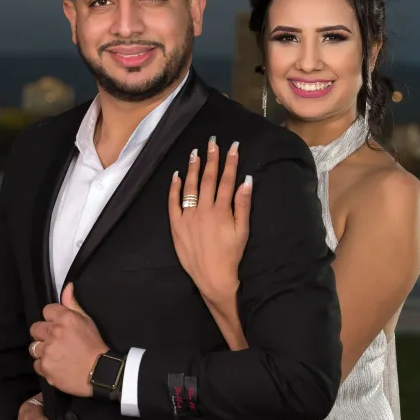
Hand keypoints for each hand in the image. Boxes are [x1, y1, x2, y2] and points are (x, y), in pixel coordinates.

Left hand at [29, 284, 107, 396]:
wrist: (99, 372)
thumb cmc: (94, 345)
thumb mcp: (87, 320)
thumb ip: (72, 303)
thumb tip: (67, 286)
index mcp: (65, 318)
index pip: (46, 310)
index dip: (52, 318)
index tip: (60, 326)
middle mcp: (53, 332)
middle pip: (35, 328)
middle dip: (44, 334)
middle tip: (56, 341)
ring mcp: (47, 351)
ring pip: (34, 347)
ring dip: (43, 350)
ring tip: (56, 355)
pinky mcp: (44, 367)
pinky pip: (37, 364)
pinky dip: (45, 365)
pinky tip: (57, 366)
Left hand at [168, 136, 251, 304]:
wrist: (213, 277)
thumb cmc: (231, 255)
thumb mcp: (243, 231)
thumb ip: (243, 205)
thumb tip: (247, 181)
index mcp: (221, 210)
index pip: (227, 180)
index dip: (231, 162)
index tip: (233, 147)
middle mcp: (203, 210)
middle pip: (208, 179)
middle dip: (212, 159)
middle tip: (213, 142)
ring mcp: (188, 217)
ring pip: (190, 187)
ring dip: (193, 168)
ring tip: (195, 153)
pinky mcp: (176, 226)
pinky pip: (173, 203)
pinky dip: (174, 188)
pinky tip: (176, 175)